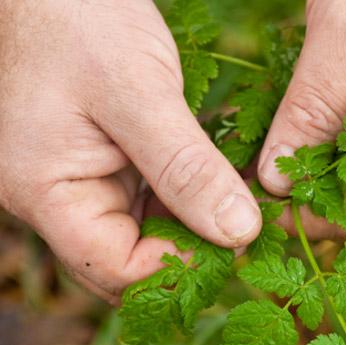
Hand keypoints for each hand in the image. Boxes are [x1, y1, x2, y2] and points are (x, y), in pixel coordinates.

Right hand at [0, 1, 260, 301]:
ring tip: (242, 201)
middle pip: (131, 260)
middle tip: (247, 225)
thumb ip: (186, 169)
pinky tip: (221, 181)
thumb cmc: (76, 20)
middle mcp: (61, 199)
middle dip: (190, 251)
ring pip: (147, 231)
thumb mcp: (138, 93)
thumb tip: (238, 232)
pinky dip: (188, 196)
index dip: (180, 267)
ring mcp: (83, 183)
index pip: (117, 270)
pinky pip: (151, 199)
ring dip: (195, 223)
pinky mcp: (107, 165)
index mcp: (48, 194)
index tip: (237, 239)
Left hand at [257, 0, 345, 237]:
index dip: (306, 218)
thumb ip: (313, 108)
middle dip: (310, 200)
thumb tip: (278, 180)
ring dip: (321, 177)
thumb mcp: (345, 28)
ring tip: (274, 158)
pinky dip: (336, 153)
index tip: (256, 203)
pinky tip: (306, 134)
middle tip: (257, 179)